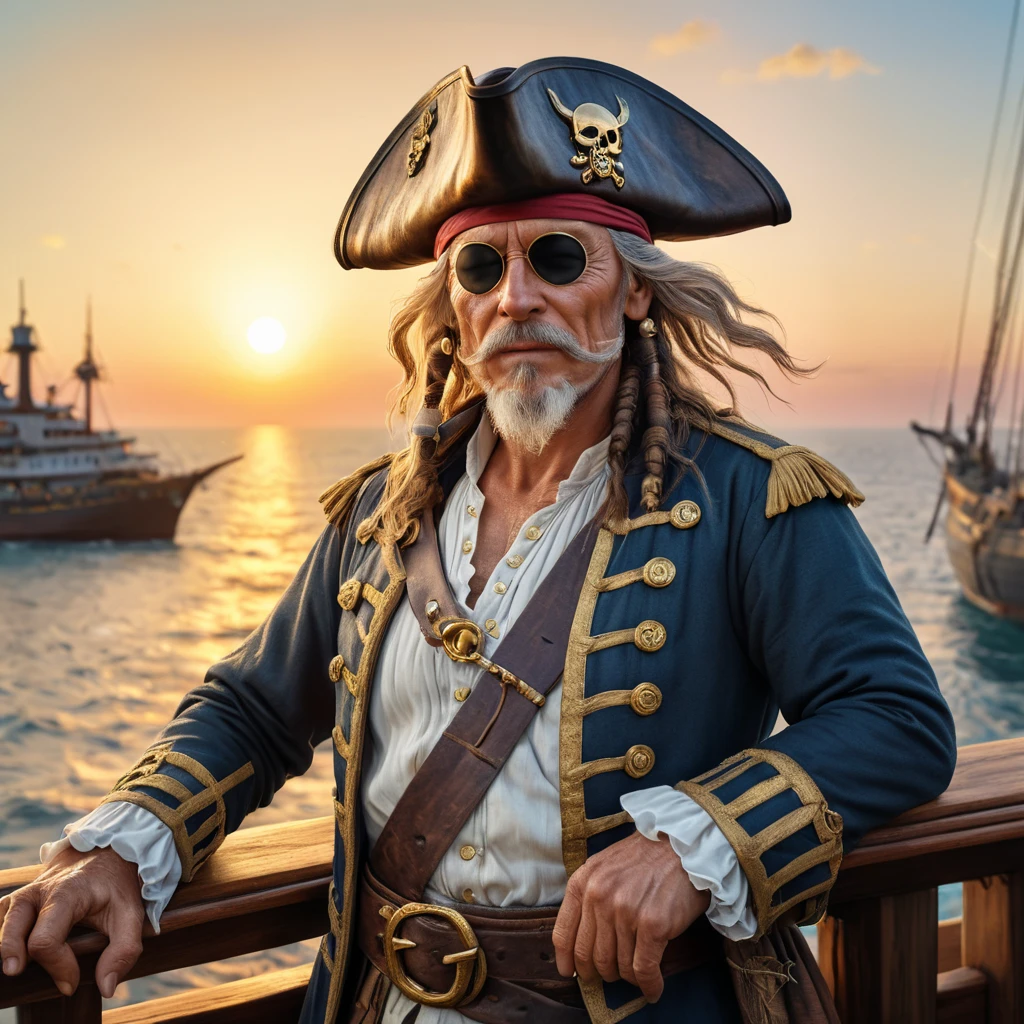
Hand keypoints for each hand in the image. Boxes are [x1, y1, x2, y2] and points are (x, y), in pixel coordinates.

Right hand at [0, 845, 144, 998]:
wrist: (107, 855)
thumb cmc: (116, 888)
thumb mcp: (131, 914)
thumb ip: (124, 950)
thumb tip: (106, 988)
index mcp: (68, 893)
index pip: (45, 940)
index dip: (56, 967)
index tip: (72, 983)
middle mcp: (41, 890)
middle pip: (13, 927)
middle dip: (11, 954)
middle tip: (18, 973)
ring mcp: (26, 893)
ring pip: (2, 919)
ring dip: (5, 946)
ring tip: (16, 967)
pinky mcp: (19, 899)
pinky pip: (0, 916)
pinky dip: (3, 936)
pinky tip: (14, 952)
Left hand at [552, 831, 710, 1002]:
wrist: (681, 845)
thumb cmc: (643, 857)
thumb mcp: (603, 867)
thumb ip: (588, 897)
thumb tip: (581, 940)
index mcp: (583, 882)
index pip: (564, 935)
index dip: (568, 961)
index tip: (572, 973)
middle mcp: (599, 898)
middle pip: (590, 956)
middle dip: (599, 972)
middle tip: (611, 976)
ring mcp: (625, 912)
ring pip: (617, 965)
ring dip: (627, 977)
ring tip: (636, 974)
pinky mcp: (652, 925)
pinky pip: (644, 969)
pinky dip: (649, 985)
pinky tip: (653, 989)